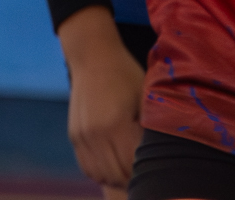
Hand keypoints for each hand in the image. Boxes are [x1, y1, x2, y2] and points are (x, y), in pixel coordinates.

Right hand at [59, 9, 144, 188]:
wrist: (92, 56)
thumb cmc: (125, 74)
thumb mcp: (144, 96)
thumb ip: (150, 126)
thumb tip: (161, 152)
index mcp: (116, 122)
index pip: (132, 164)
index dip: (145, 168)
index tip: (156, 164)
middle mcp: (95, 133)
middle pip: (116, 174)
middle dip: (132, 176)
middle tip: (146, 168)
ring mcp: (82, 136)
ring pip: (100, 174)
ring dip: (116, 177)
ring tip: (130, 169)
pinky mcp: (74, 136)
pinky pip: (87, 166)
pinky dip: (101, 171)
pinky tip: (114, 164)